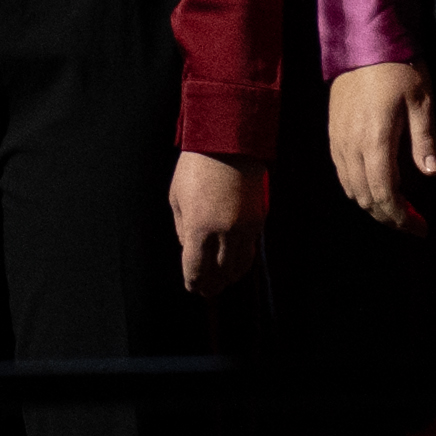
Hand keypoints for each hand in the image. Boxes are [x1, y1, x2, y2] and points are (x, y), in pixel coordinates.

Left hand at [166, 153, 254, 296]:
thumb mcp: (177, 198)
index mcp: (199, 227)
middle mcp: (224, 231)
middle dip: (212, 284)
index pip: (196, 268)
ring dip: (230, 276)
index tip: (193, 288)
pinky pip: (250, 249)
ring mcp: (244, 227)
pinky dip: (242, 260)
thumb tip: (189, 249)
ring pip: (239, 264)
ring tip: (222, 282)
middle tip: (207, 292)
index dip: (194, 282)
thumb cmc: (196, 167)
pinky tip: (236, 263)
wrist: (229, 143)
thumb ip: (182, 229)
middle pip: (220, 272)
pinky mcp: (258, 220)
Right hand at [321, 62, 435, 227]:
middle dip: (388, 217)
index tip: (421, 228)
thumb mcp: (422, 100)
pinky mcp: (332, 135)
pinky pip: (341, 174)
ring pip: (350, 189)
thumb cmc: (398, 68)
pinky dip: (358, 189)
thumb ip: (425, 140)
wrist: (362, 43)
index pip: (384, 194)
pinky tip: (375, 188)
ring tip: (397, 210)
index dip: (401, 217)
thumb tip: (432, 174)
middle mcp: (351, 145)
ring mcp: (338, 141)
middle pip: (364, 197)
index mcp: (375, 139)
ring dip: (372, 206)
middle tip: (412, 225)